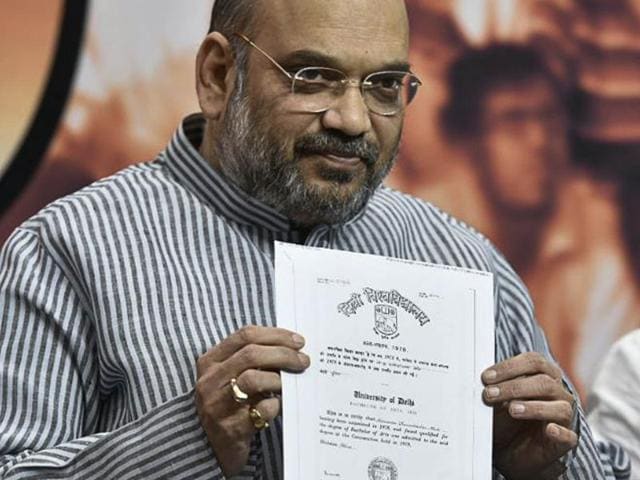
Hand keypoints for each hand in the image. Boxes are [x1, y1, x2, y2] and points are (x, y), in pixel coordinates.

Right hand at [195, 325, 309, 476]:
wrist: (213, 449)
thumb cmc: (230, 405)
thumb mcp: (231, 377)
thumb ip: (252, 360)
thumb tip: (291, 346)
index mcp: (210, 362)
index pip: (244, 335)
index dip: (275, 335)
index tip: (298, 341)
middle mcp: (210, 381)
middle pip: (251, 354)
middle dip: (283, 354)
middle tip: (304, 361)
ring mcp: (217, 405)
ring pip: (252, 379)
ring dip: (278, 378)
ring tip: (290, 384)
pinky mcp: (230, 429)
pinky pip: (260, 410)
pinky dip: (275, 405)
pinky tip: (280, 405)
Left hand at [482, 352, 577, 479]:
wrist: (508, 450)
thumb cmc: (506, 418)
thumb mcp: (497, 400)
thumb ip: (495, 387)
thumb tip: (484, 378)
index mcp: (543, 375)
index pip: (534, 362)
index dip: (510, 367)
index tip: (487, 377)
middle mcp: (558, 393)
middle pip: (544, 382)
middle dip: (514, 387)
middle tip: (490, 394)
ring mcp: (564, 417)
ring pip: (560, 407)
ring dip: (534, 407)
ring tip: (512, 409)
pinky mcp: (565, 441)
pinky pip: (569, 436)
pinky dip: (560, 432)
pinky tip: (549, 429)